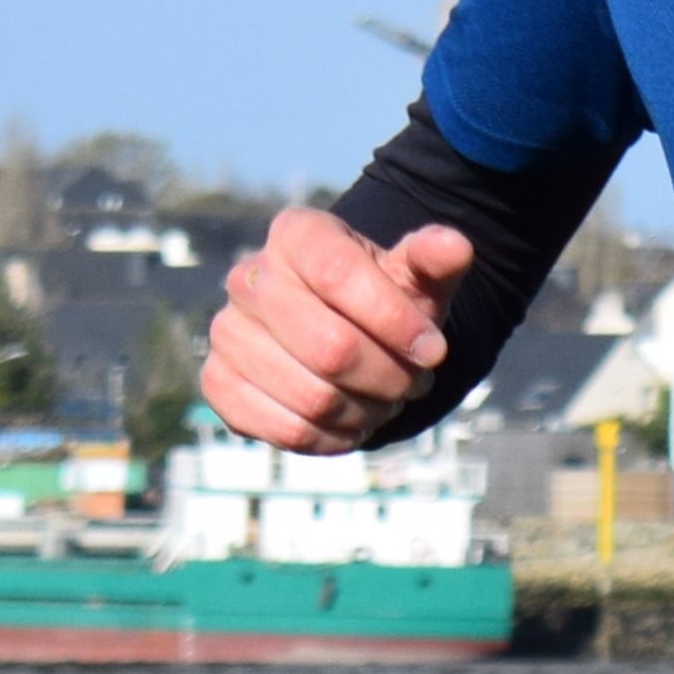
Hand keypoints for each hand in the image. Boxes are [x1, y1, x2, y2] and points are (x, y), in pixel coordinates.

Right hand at [202, 209, 473, 455]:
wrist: (339, 333)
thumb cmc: (381, 301)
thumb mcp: (415, 278)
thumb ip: (436, 261)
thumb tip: (455, 245)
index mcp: (296, 235)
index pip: (339, 274)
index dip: (396, 322)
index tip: (435, 351)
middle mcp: (248, 278)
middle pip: (331, 348)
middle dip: (390, 377)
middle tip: (414, 382)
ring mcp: (227, 332)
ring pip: (314, 397)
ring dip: (369, 411)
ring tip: (386, 399)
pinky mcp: (218, 383)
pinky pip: (287, 429)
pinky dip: (336, 438)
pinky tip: (353, 421)